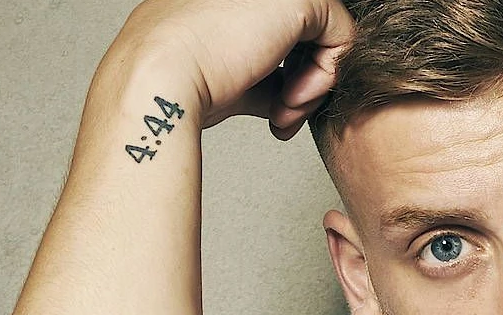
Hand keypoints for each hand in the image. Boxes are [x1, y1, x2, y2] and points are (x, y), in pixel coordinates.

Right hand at [104, 0, 356, 138]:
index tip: (277, 107)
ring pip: (325, 35)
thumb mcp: (233, 76)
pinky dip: (326, 76)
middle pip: (306, 34)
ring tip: (284, 112)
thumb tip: (288, 95)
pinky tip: (294, 99)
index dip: (289, 71)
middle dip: (306, 81)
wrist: (160, 82)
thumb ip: (266, 76)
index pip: (281, 32)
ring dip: (313, 84)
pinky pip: (342, 35)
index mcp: (231, 0)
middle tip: (285, 115)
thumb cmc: (179, 84)